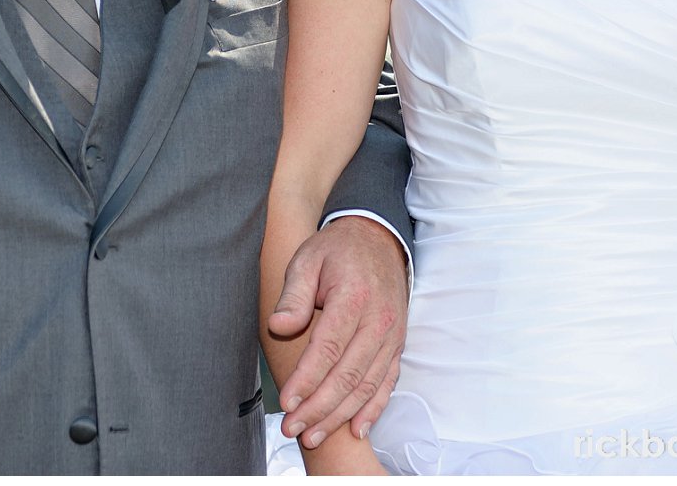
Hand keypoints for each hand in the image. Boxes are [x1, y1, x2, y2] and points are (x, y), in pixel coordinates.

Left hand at [267, 216, 407, 448]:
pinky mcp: (397, 345)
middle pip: (348, 375)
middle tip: (293, 429)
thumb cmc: (336, 251)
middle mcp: (379, 320)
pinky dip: (373, 410)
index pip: (328, 347)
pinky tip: (355, 430)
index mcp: (354, 297)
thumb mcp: (307, 259)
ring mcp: (392, 335)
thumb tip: (279, 326)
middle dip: (319, 408)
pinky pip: (387, 383)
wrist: (378, 239)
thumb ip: (294, 295)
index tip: (286, 402)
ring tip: (313, 435)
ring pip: (366, 385)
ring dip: (340, 416)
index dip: (307, 379)